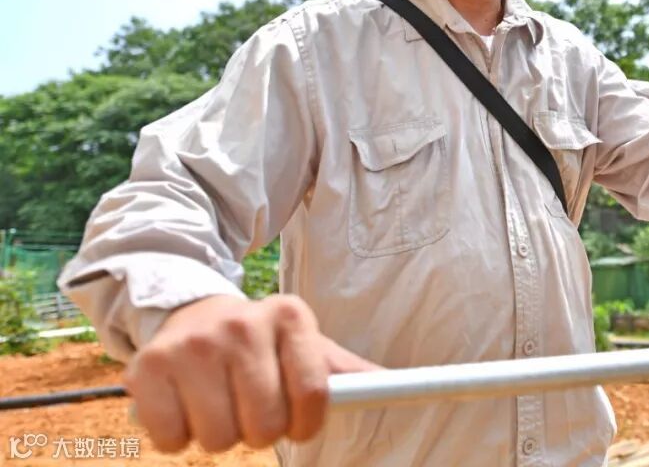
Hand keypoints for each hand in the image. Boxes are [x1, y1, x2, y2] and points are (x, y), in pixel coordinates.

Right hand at [124, 293, 377, 452]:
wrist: (191, 312)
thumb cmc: (261, 343)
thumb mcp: (307, 345)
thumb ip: (348, 372)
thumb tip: (398, 388)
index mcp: (290, 316)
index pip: (313, 393)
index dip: (306, 423)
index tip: (297, 423)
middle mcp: (243, 323)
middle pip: (264, 425)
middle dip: (260, 430)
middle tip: (249, 407)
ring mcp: (193, 344)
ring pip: (218, 438)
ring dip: (220, 435)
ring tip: (218, 402)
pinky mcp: (148, 367)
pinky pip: (170, 439)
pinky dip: (177, 438)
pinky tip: (184, 405)